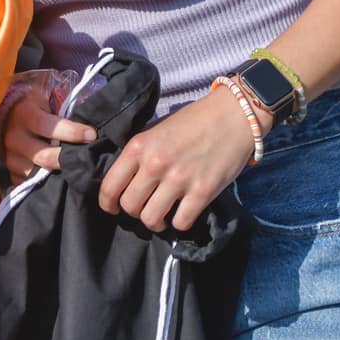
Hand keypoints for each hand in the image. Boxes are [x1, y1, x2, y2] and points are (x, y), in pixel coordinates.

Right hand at [0, 82, 95, 179]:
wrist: (7, 118)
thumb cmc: (35, 107)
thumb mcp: (45, 99)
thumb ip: (63, 108)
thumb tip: (92, 114)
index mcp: (24, 115)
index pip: (47, 126)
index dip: (71, 132)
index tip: (92, 135)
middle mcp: (14, 138)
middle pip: (45, 156)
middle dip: (70, 158)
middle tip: (91, 157)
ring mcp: (11, 159)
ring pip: (40, 174)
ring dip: (61, 173)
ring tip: (79, 169)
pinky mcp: (13, 175)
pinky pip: (34, 184)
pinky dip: (50, 183)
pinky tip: (64, 177)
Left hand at [96, 88, 259, 231]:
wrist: (232, 116)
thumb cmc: (192, 122)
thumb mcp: (155, 131)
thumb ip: (139, 154)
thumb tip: (124, 179)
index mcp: (138, 147)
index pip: (109, 186)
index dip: (107, 203)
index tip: (113, 208)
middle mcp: (155, 164)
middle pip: (130, 206)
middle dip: (134, 212)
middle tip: (144, 208)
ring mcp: (179, 179)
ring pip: (151, 219)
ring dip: (156, 222)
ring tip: (162, 215)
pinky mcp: (202, 192)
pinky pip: (181, 223)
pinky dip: (180, 223)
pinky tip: (183, 213)